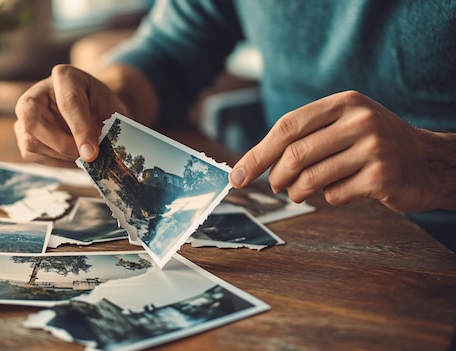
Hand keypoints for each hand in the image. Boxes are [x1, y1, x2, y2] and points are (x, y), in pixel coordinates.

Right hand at [14, 64, 127, 166]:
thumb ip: (110, 127)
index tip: (92, 153)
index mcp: (65, 77)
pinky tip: (72, 157)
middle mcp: (36, 93)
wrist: (89, 108)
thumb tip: (106, 154)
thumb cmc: (100, 106)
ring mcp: (24, 115)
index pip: (68, 103)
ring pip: (31, 142)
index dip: (80, 130)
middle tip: (86, 158)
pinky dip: (55, 161)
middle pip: (35, 122)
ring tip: (83, 156)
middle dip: (62, 146)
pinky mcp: (22, 135)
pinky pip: (33, 155)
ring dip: (61, 156)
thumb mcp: (112, 109)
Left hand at [229, 90, 455, 212]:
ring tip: (301, 192)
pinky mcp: (382, 177)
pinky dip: (328, 198)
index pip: (287, 126)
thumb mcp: (343, 124)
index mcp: (344, 102)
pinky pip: (334, 195)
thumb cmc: (373, 144)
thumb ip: (304, 135)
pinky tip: (341, 190)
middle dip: (276, 176)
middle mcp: (359, 120)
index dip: (258, 154)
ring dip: (298, 192)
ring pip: (311, 178)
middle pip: (295, 154)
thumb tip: (251, 164)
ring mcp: (374, 148)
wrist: (427, 161)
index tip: (238, 175)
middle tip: (276, 186)